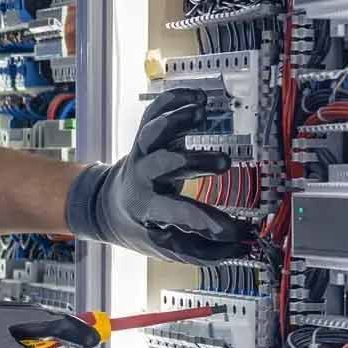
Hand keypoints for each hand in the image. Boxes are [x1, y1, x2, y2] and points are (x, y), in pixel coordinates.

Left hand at [66, 87, 252, 263]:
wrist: (108, 204)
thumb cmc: (142, 224)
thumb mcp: (164, 245)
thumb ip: (200, 249)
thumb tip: (239, 249)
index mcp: (147, 208)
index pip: (180, 215)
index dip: (209, 223)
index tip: (237, 229)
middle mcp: (143, 177)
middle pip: (163, 164)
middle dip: (193, 162)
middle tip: (224, 164)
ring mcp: (143, 153)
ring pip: (152, 131)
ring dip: (175, 120)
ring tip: (202, 112)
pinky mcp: (145, 136)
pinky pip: (154, 112)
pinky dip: (173, 100)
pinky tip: (198, 97)